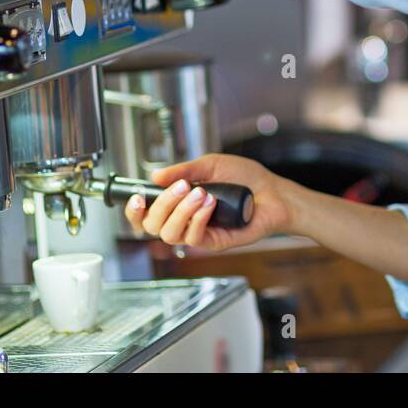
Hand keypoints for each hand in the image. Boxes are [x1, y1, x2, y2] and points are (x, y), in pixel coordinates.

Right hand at [125, 153, 295, 252]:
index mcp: (178, 203)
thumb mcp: (210, 165)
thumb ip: (183, 171)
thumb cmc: (244, 178)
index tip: (136, 196)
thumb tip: (155, 176)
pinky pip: (194, 237)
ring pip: (170, 234)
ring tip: (202, 193)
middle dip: (161, 204)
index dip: (134, 211)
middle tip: (181, 187)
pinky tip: (210, 204)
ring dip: (181, 211)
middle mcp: (184, 220)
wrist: (273, 191)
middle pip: (152, 226)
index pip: (145, 215)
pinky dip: (197, 219)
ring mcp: (198, 233)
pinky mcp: (214, 242)